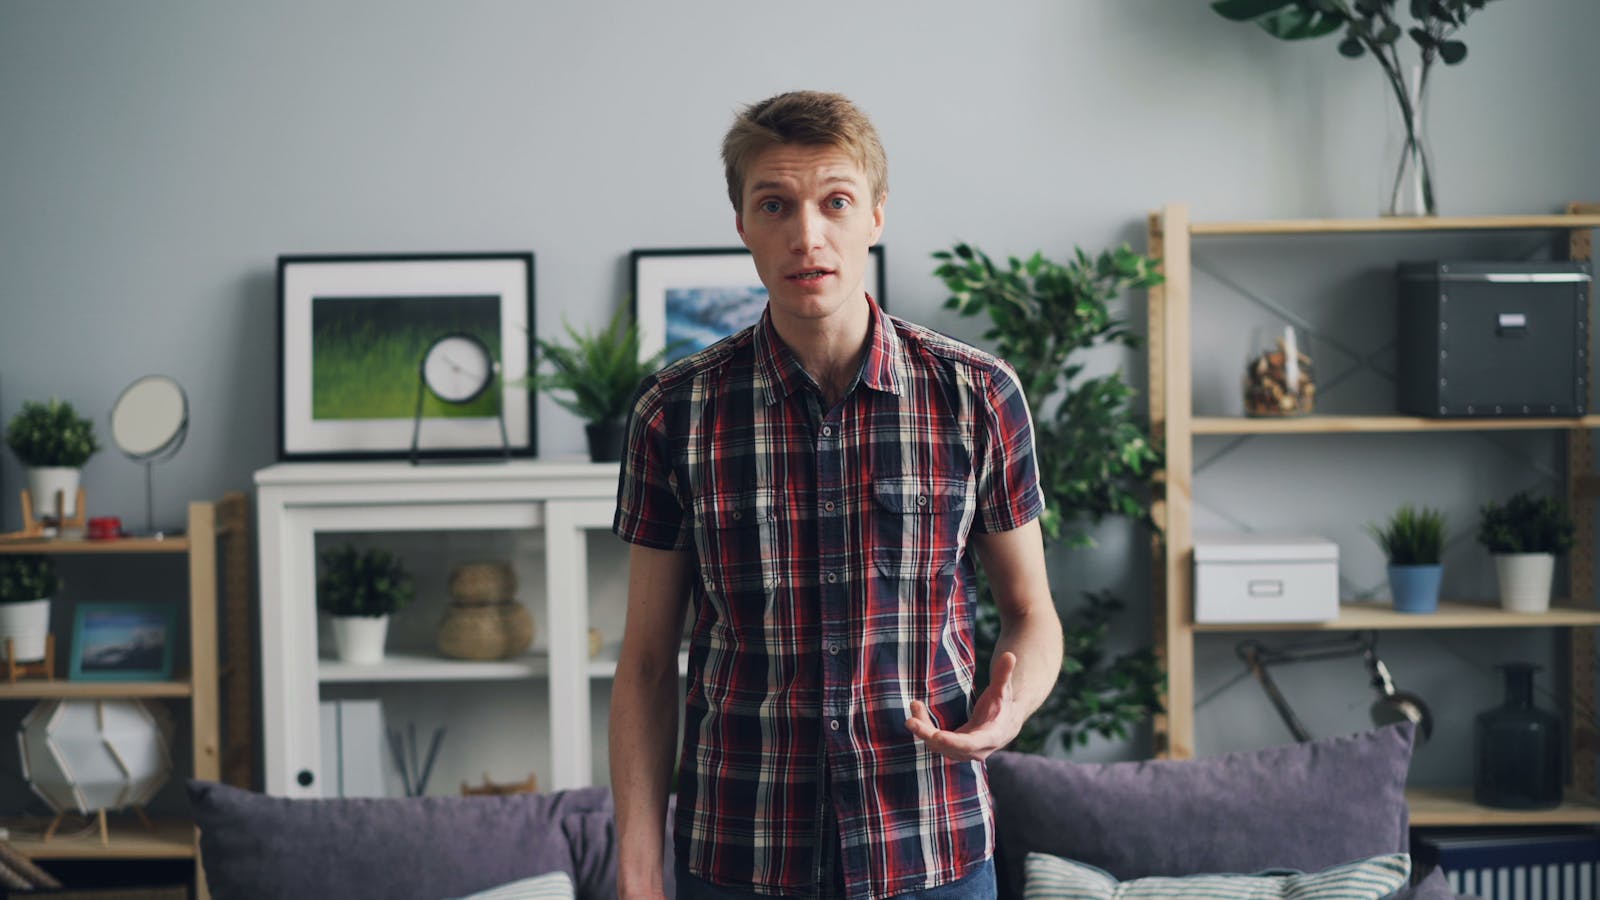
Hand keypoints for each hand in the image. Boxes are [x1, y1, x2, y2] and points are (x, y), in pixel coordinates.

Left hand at [905, 651, 1021, 761]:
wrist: (1004, 725)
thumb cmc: (1003, 705)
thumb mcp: (1003, 690)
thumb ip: (1004, 675)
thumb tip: (1010, 655)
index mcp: (989, 738)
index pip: (970, 744)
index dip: (954, 742)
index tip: (937, 736)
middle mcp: (974, 751)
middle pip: (947, 747)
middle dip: (927, 734)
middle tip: (910, 721)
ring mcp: (961, 752)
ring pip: (936, 744)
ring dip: (922, 727)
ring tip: (915, 704)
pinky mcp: (951, 748)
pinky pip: (933, 740)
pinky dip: (924, 727)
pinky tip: (917, 708)